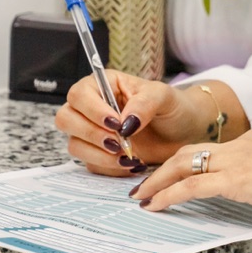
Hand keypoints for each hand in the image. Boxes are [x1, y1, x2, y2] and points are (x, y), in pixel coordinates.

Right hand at [55, 74, 247, 175]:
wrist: (185, 133)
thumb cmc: (173, 107)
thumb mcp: (164, 97)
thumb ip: (144, 103)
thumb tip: (125, 122)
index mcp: (104, 85)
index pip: (79, 94)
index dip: (92, 110)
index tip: (115, 123)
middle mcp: (92, 108)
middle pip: (66, 119)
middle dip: (91, 134)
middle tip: (119, 142)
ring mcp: (93, 133)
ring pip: (75, 145)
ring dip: (100, 154)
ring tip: (129, 156)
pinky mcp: (98, 155)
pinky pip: (91, 164)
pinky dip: (110, 167)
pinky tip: (132, 163)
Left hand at [131, 131, 251, 215]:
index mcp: (251, 142)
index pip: (209, 150)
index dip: (185, 162)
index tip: (171, 174)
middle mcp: (238, 146)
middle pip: (188, 152)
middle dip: (162, 168)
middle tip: (144, 183)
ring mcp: (235, 161)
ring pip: (183, 165)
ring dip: (158, 181)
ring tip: (142, 196)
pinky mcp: (235, 180)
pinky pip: (191, 187)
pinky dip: (168, 195)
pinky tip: (156, 205)